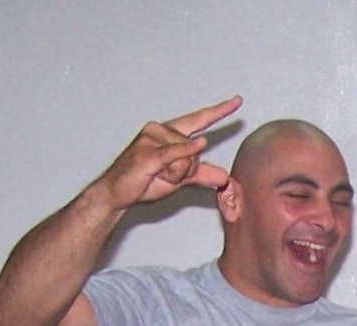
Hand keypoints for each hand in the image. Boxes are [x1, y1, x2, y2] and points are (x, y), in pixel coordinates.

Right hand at [90, 97, 241, 212]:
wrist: (118, 193)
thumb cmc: (144, 182)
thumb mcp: (178, 179)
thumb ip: (200, 175)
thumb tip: (224, 177)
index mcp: (169, 133)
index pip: (199, 119)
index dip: (220, 111)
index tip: (238, 100)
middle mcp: (161, 130)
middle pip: (197, 150)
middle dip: (186, 171)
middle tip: (163, 175)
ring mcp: (152, 139)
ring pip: (188, 158)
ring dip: (176, 175)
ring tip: (155, 175)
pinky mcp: (149, 152)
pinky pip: (177, 154)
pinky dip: (186, 154)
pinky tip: (194, 147)